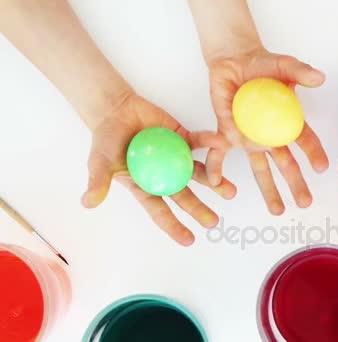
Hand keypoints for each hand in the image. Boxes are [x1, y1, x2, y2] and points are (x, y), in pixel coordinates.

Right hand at [81, 92, 235, 245]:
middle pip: (185, 196)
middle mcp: (165, 176)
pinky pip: (200, 144)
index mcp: (146, 186)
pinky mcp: (184, 139)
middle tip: (214, 222)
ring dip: (216, 182)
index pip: (160, 211)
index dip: (174, 226)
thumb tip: (88, 203)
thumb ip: (98, 181)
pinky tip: (222, 146)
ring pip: (199, 173)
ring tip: (230, 192)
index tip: (189, 241)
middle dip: (200, 210)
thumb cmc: (106, 140)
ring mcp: (176, 158)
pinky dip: (211, 144)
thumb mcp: (99, 162)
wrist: (115, 111)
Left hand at [206, 47, 328, 214]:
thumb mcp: (284, 65)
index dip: (314, 153)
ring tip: (278, 210)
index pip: (304, 140)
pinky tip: (217, 184)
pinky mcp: (226, 135)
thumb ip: (301, 71)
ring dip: (269, 190)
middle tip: (305, 203)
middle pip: (286, 163)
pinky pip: (220, 155)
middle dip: (297, 184)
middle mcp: (270, 136)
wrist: (234, 61)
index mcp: (287, 122)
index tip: (322, 167)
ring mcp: (249, 139)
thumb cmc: (263, 65)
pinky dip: (217, 169)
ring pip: (260, 168)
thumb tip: (320, 77)